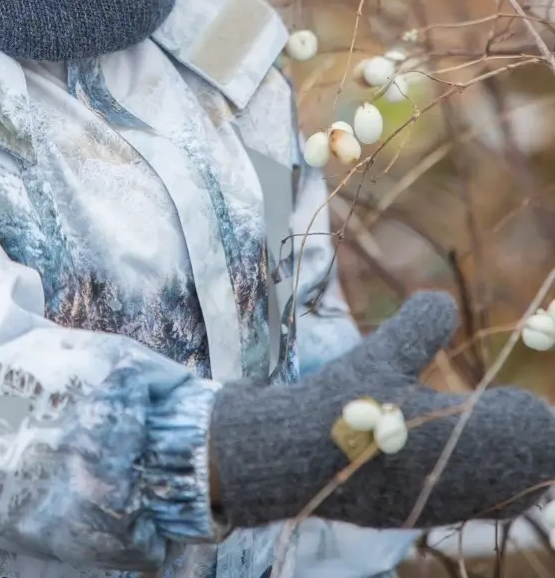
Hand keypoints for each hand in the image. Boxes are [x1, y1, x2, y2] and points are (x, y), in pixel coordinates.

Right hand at [209, 293, 554, 529]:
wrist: (286, 460)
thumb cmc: (336, 406)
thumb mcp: (380, 355)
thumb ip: (420, 328)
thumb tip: (444, 303)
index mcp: (461, 442)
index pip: (534, 436)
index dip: (535, 417)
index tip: (526, 396)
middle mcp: (460, 484)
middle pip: (529, 472)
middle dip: (531, 440)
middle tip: (524, 410)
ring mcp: (441, 505)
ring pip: (506, 492)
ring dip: (510, 461)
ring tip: (501, 429)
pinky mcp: (421, 513)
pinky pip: (477, 502)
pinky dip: (485, 478)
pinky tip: (467, 455)